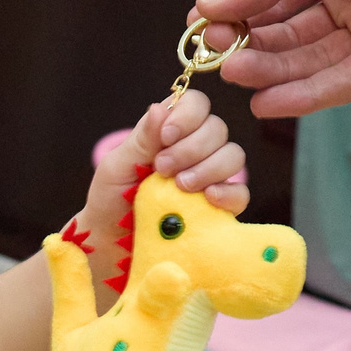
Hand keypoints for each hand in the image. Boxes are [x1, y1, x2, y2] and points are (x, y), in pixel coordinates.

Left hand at [65, 90, 248, 291]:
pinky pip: (240, 194)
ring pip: (233, 156)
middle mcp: (195, 151)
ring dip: (209, 167)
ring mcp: (210, 179)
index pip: (196, 105)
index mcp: (170, 133)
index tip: (166, 137)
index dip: (187, 115)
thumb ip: (142, 139)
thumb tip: (161, 107)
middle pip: (217, 129)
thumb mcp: (118, 166)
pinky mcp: (219, 209)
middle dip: (191, 147)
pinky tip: (208, 199)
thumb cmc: (111, 201)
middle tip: (162, 169)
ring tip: (180, 186)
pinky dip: (228, 193)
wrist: (110, 245)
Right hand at [189, 0, 350, 117]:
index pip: (272, 0)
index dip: (238, 16)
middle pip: (289, 36)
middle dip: (250, 47)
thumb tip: (209, 7)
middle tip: (213, 56)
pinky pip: (349, 78)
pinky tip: (270, 100)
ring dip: (272, 73)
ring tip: (233, 75)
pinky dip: (309, 93)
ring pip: (313, 60)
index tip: (202, 29)